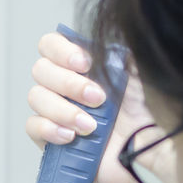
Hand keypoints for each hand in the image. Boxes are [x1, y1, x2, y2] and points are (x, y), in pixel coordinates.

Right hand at [25, 32, 160, 182]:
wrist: (151, 150)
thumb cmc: (147, 109)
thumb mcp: (138, 68)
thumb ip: (115, 47)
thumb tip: (100, 31)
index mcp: (80, 64)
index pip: (51, 45)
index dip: (61, 50)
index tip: (85, 63)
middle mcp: (64, 85)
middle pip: (40, 70)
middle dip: (69, 84)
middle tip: (99, 99)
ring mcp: (55, 112)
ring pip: (36, 98)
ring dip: (63, 110)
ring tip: (91, 126)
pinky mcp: (51, 140)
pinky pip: (32, 127)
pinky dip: (49, 129)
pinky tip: (71, 137)